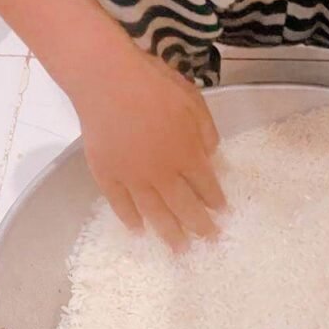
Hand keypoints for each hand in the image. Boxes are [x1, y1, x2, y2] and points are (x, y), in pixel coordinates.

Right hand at [74, 48, 224, 250]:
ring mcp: (133, 177)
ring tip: (180, 250)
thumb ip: (206, 131)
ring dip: (169, 233)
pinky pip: (120, 204)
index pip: (207, 186)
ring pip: (155, 213)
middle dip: (200, 226)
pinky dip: (129, 219)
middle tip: (209, 240)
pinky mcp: (107, 175)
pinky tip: (138, 231)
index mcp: (187, 154)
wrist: (106, 78)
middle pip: (185, 207)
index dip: (216, 201)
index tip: (222, 213)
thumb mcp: (193, 100)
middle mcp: (162, 173)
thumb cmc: (153, 83)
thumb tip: (210, 155)